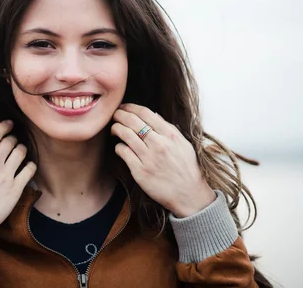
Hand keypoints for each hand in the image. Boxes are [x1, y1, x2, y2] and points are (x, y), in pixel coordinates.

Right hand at [0, 120, 36, 237]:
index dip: (3, 126)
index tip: (9, 124)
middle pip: (9, 141)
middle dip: (12, 138)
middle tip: (13, 140)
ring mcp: (6, 174)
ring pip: (21, 152)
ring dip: (21, 148)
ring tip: (20, 151)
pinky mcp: (16, 187)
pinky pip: (29, 169)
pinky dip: (30, 164)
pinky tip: (28, 165)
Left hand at [111, 103, 215, 217]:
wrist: (189, 195)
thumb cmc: (186, 169)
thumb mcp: (184, 144)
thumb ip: (169, 129)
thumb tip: (154, 115)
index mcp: (170, 135)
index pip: (146, 113)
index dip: (131, 107)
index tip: (124, 107)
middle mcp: (159, 144)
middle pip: (132, 121)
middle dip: (119, 114)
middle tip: (114, 115)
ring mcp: (148, 158)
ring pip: (125, 134)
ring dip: (116, 128)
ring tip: (114, 129)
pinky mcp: (140, 171)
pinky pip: (123, 152)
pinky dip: (118, 147)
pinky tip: (120, 147)